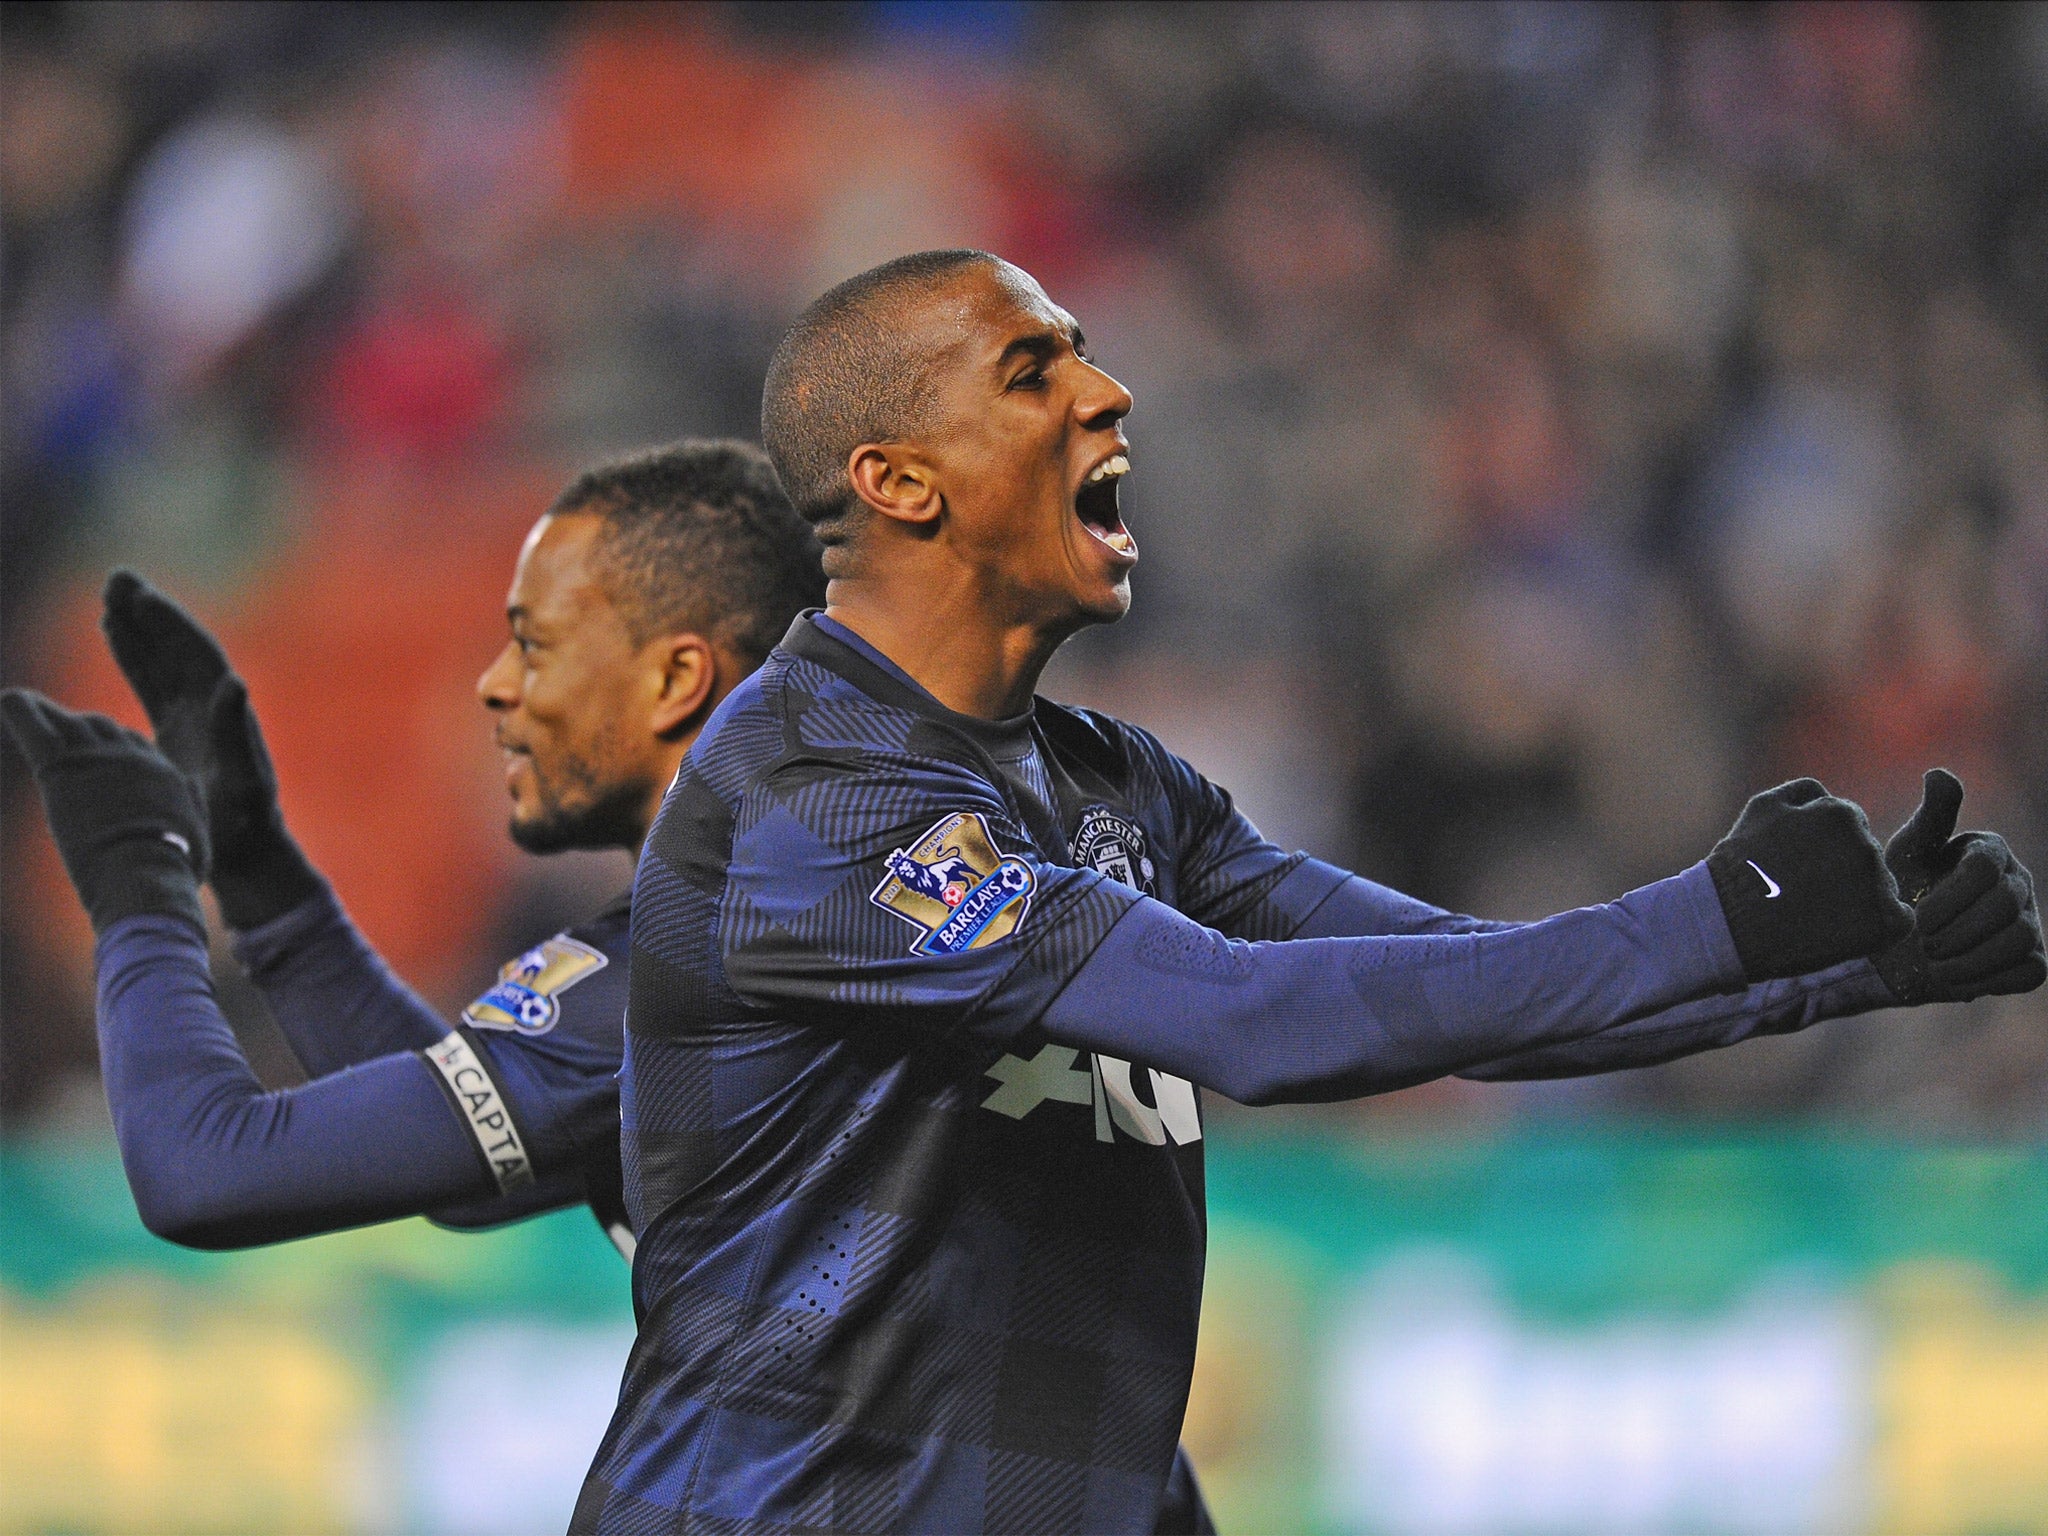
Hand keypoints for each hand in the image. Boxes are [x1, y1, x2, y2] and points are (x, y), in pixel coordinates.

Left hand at [2, 689, 208, 933]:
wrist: (145, 869)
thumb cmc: (171, 867)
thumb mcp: (196, 839)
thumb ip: (193, 806)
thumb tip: (190, 783)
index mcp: (162, 774)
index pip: (134, 744)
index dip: (114, 745)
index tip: (97, 751)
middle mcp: (129, 757)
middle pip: (101, 727)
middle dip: (81, 726)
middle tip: (59, 728)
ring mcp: (94, 758)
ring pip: (68, 722)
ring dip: (48, 715)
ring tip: (26, 706)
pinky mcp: (59, 767)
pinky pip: (34, 726)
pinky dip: (21, 709)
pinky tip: (11, 699)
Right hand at [101, 570, 321, 928]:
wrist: (247, 853)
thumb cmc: (246, 822)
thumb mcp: (244, 779)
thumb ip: (235, 732)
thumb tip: (236, 681)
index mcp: (225, 711)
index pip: (196, 655)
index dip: (169, 625)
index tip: (141, 596)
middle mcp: (212, 706)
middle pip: (177, 648)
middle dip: (149, 614)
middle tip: (116, 578)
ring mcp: (194, 717)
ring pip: (162, 662)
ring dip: (138, 630)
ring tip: (109, 598)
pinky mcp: (177, 733)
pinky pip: (152, 684)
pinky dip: (134, 658)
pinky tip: (116, 636)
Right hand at [1706, 778, 1913, 981]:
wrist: (1728, 924)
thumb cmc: (1740, 868)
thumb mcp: (1762, 809)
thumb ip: (1803, 794)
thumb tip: (1828, 797)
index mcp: (1841, 814)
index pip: (1849, 827)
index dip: (1823, 849)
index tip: (1798, 869)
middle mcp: (1867, 845)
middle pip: (1866, 856)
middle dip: (1842, 871)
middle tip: (1804, 894)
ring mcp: (1879, 884)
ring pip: (1880, 886)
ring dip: (1857, 898)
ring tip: (1814, 915)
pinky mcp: (1886, 922)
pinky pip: (1896, 920)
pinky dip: (1874, 928)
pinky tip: (1839, 933)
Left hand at [1874, 769, 2045, 1002]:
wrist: (1895, 947)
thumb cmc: (1901, 890)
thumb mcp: (1907, 853)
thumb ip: (1929, 818)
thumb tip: (1939, 773)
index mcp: (1990, 851)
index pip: (1984, 868)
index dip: (1950, 897)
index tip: (1917, 917)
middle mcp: (2018, 882)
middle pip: (2004, 905)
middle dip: (1958, 929)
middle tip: (1923, 943)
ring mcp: (2030, 921)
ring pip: (2020, 939)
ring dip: (1971, 957)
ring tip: (1934, 962)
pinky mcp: (2032, 959)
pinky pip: (2029, 971)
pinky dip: (1989, 979)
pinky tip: (1954, 978)